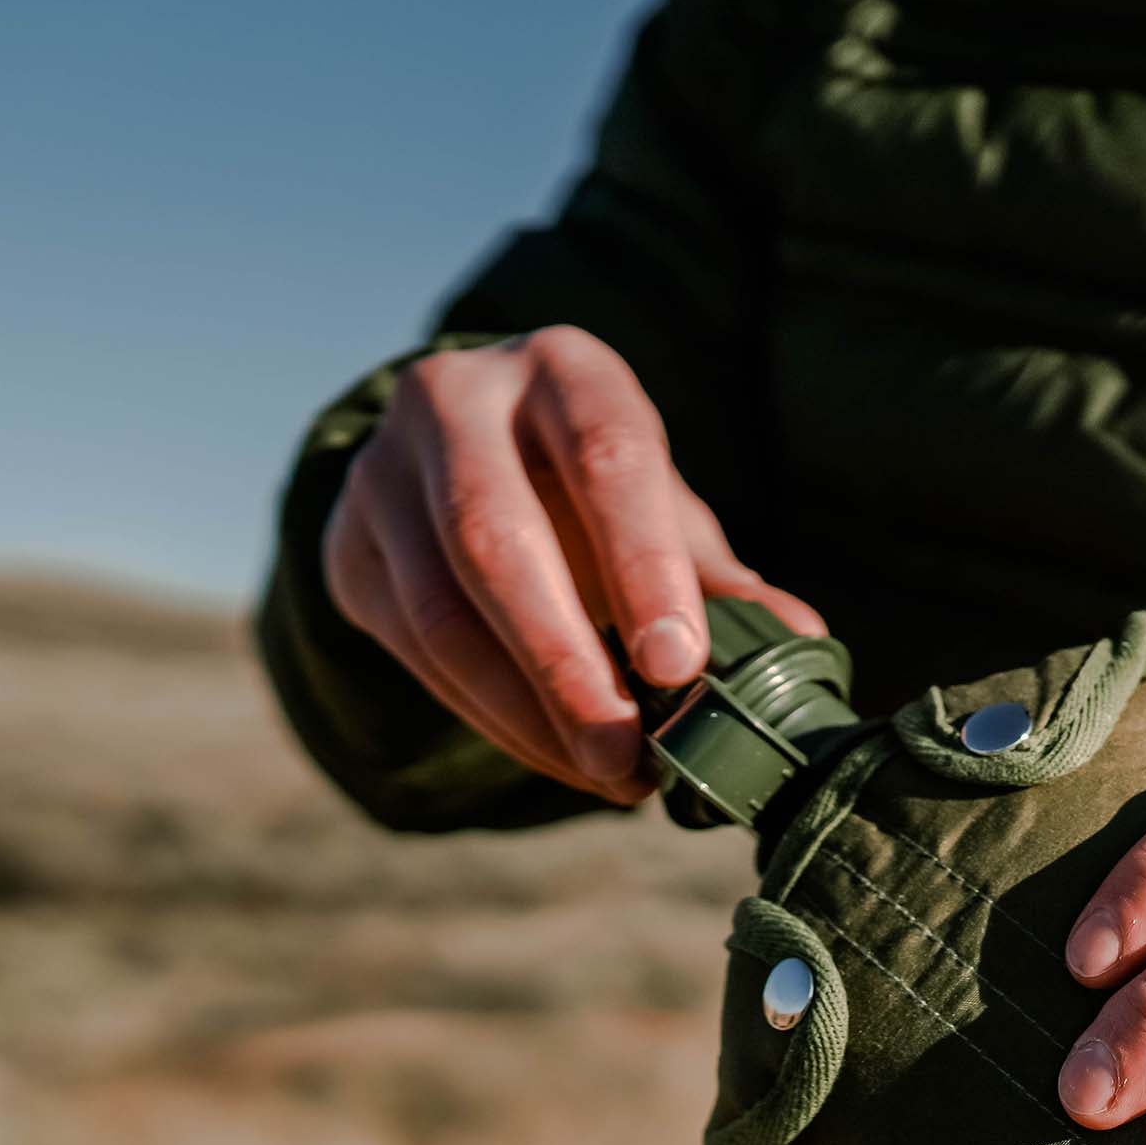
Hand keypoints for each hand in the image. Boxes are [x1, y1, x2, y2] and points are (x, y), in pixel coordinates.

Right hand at [320, 325, 822, 803]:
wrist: (465, 455)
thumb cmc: (594, 488)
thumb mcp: (660, 508)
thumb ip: (717, 575)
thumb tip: (799, 644)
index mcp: (562, 370)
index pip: (605, 460)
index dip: (644, 567)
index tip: (681, 667)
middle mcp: (455, 399)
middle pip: (496, 539)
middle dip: (567, 664)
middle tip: (627, 757)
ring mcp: (383, 470)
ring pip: (442, 609)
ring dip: (526, 712)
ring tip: (604, 774)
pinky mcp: (346, 542)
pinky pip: (414, 649)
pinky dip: (490, 717)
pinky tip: (553, 755)